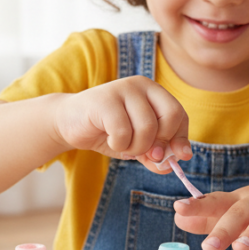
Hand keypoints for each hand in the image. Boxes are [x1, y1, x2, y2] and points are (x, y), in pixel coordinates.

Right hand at [52, 76, 191, 171]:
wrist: (68, 123)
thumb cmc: (107, 132)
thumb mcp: (137, 145)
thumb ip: (156, 155)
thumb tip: (171, 164)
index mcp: (154, 92)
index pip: (179, 114)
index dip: (180, 138)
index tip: (175, 157)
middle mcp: (141, 85)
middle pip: (169, 118)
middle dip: (158, 143)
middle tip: (142, 152)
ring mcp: (123, 89)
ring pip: (147, 128)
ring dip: (135, 148)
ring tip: (122, 145)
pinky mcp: (104, 100)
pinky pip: (123, 132)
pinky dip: (118, 145)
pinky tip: (109, 139)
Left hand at [173, 181, 248, 249]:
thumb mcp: (239, 211)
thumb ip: (209, 219)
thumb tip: (178, 221)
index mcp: (241, 201)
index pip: (216, 202)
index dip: (198, 206)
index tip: (179, 209)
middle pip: (240, 213)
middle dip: (224, 229)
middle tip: (208, 248)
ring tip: (241, 248)